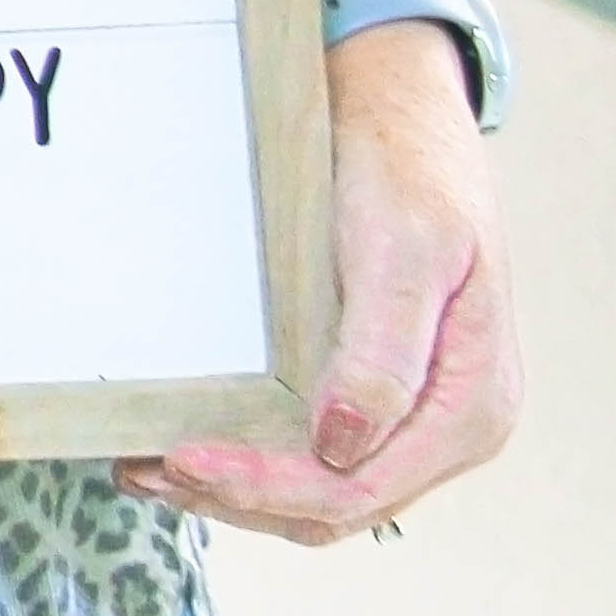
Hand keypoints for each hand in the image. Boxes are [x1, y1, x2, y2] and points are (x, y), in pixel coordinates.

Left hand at [123, 0, 518, 543]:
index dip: (266, 488)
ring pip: (319, 494)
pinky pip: (312, 456)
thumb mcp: (402, 246)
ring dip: (235, 494)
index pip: (360, 486)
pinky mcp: (374, 397)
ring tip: (146, 468)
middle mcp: (450, 428)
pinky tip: (186, 444)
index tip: (181, 458)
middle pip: (335, 506)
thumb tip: (341, 446)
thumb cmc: (405, 168)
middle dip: (239, 499)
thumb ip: (382, 352)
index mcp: (472, 405)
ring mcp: (414, 418)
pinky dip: (250, 463)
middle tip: (144, 469)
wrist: (397, 109)